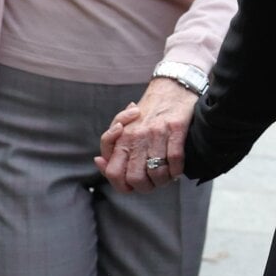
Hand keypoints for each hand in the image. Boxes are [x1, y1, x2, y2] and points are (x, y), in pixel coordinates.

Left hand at [96, 78, 199, 194]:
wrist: (172, 88)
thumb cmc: (147, 111)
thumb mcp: (123, 126)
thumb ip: (109, 146)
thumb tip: (98, 161)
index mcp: (122, 137)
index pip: (113, 173)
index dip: (122, 186)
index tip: (133, 185)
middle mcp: (137, 135)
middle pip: (135, 178)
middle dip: (146, 187)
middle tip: (154, 183)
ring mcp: (156, 132)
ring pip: (157, 172)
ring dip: (164, 180)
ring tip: (167, 176)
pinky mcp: (176, 128)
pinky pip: (175, 159)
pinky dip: (177, 169)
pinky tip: (177, 168)